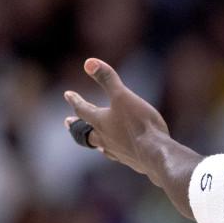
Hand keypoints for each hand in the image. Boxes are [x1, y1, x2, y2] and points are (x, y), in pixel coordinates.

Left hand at [63, 58, 170, 177]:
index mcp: (101, 122)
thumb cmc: (139, 124)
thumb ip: (107, 79)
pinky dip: (114, 152)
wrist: (155, 153)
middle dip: (76, 125)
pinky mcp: (131, 161)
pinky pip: (118, 156)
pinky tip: (118, 153)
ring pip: (100, 146)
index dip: (75, 100)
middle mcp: (105, 138)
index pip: (83, 109)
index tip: (67, 94)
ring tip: (94, 142)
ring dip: (95, 142)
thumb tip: (89, 61)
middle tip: (67, 122)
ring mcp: (117, 152)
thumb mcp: (123, 96)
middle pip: (85, 132)